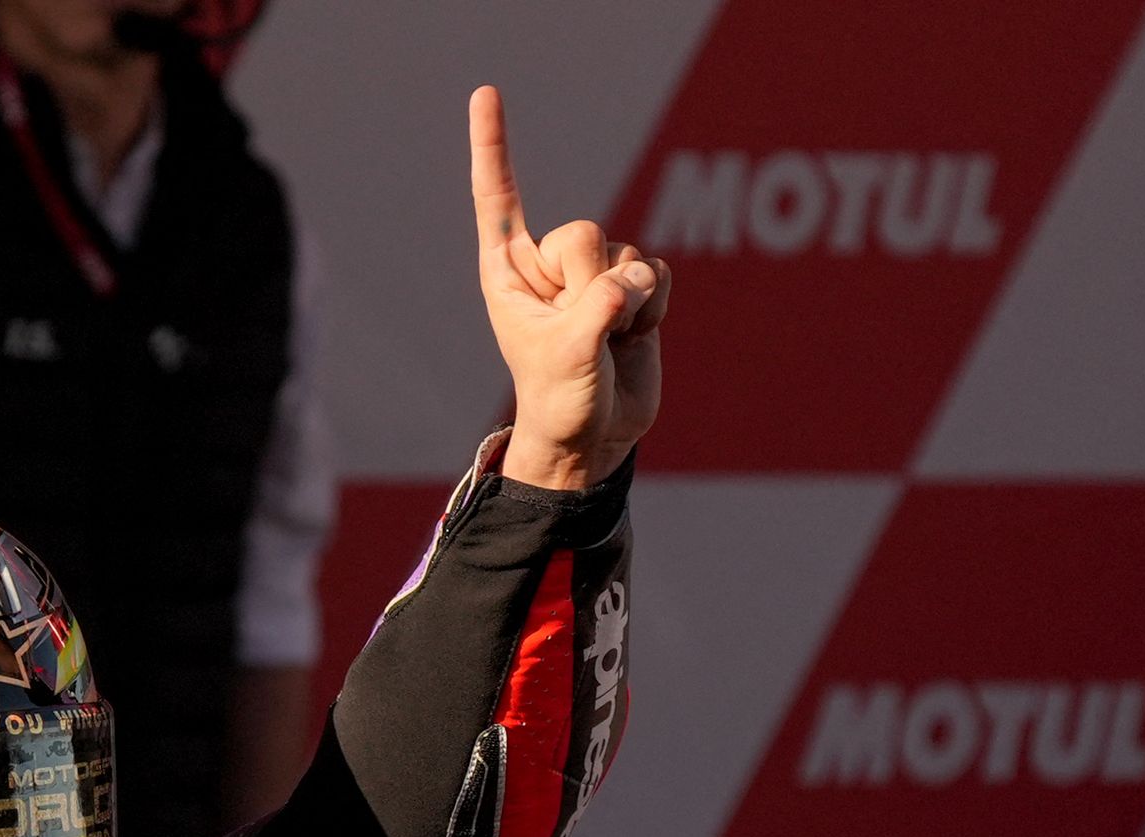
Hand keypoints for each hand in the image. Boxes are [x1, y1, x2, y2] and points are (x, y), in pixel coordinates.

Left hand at [470, 85, 669, 490]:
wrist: (596, 436)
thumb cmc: (562, 400)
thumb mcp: (568, 356)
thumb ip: (599, 307)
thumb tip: (634, 279)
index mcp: (509, 273)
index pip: (499, 198)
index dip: (493, 146)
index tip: (486, 92)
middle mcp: (550, 266)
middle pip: (584, 232)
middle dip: (592, 284)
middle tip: (584, 332)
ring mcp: (593, 275)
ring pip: (626, 254)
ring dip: (628, 304)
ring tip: (609, 343)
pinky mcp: (633, 289)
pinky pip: (659, 272)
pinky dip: (655, 307)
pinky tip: (635, 336)